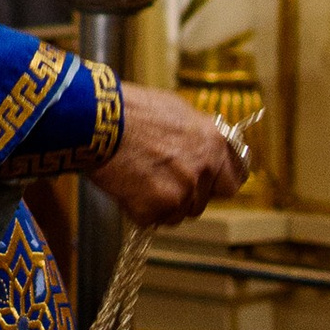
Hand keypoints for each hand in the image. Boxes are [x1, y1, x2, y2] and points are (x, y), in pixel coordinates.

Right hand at [88, 81, 243, 229]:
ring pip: (176, 214)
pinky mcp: (154, 209)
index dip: (217, 185)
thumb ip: (197, 134)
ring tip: (137, 181)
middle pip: (202, 202)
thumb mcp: (176, 109)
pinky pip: (150, 219)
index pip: (233, 181)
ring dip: (160, 205)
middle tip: (162, 184)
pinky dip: (137, 210)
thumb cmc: (132, 109)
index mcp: (214, 144)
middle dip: (185, 198)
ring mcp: (180, 193)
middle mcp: (204, 171)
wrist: (97, 120)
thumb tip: (203, 145)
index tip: (207, 187)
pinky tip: (124, 187)